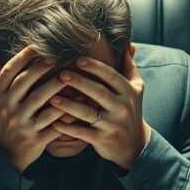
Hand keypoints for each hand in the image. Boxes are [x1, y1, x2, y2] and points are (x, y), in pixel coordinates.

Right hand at [0, 45, 66, 172]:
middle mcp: (8, 108)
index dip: (21, 57)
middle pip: (23, 83)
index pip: (8, 72)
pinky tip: (78, 104)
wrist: (3, 151)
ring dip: (54, 87)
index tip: (36, 46)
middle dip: (39, 69)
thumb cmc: (0, 116)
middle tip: (55, 57)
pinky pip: (52, 124)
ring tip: (67, 76)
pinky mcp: (36, 137)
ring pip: (39, 102)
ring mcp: (22, 123)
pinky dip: (64, 115)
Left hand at [48, 44, 151, 170]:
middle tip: (61, 74)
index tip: (78, 59)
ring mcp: (112, 125)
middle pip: (98, 92)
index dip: (95, 67)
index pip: (111, 76)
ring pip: (88, 113)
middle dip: (79, 82)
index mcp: (129, 92)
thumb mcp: (136, 89)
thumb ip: (129, 67)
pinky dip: (67, 128)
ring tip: (53, 98)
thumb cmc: (130, 111)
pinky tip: (54, 122)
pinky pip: (82, 133)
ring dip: (69, 106)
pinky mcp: (102, 140)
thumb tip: (128, 44)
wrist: (133, 145)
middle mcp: (122, 108)